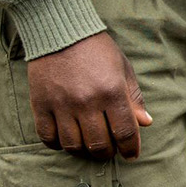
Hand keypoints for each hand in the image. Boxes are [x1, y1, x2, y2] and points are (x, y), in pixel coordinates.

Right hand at [27, 31, 152, 159]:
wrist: (60, 32)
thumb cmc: (97, 50)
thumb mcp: (122, 69)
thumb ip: (133, 98)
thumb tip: (145, 123)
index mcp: (112, 92)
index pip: (125, 132)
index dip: (131, 149)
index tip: (132, 155)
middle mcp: (87, 102)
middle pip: (99, 145)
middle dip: (108, 153)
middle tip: (110, 149)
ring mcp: (62, 105)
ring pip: (73, 145)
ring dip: (84, 151)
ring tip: (89, 146)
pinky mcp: (41, 105)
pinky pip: (48, 137)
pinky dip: (58, 144)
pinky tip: (66, 139)